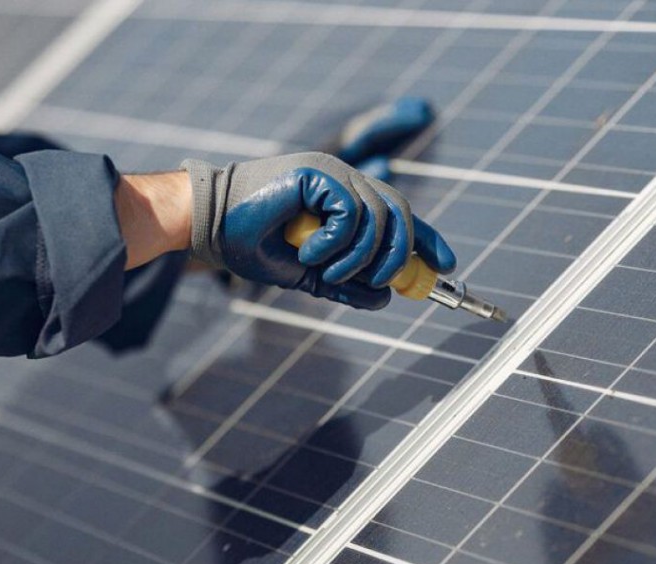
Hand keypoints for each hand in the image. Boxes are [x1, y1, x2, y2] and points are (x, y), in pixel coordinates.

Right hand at [181, 152, 455, 309]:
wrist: (207, 225)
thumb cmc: (250, 243)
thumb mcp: (307, 273)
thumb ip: (344, 283)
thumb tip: (384, 299)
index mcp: (345, 198)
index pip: (399, 215)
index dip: (427, 240)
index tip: (447, 267)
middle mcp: (345, 180)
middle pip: (400, 215)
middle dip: (399, 257)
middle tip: (379, 283)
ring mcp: (332, 172)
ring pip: (379, 219)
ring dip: (358, 258)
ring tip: (326, 271)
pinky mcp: (318, 172)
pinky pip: (352, 213)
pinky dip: (337, 243)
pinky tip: (309, 253)